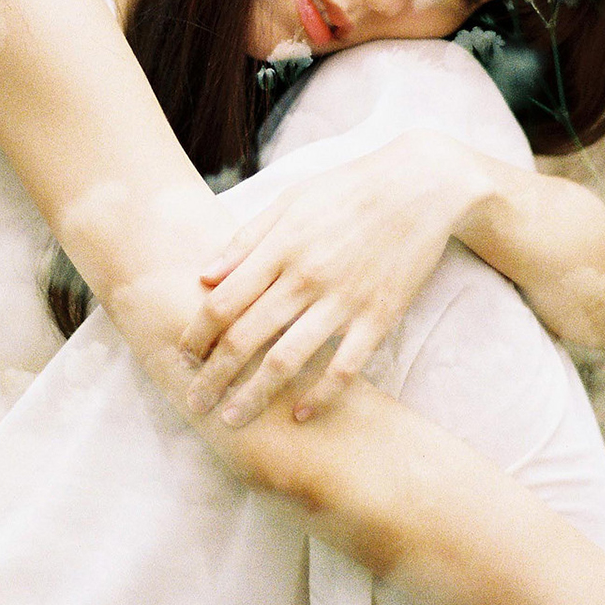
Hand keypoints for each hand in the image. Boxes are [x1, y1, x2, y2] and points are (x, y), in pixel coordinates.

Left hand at [179, 130, 482, 425]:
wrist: (420, 185)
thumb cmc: (348, 190)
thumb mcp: (290, 201)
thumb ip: (246, 240)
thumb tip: (204, 277)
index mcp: (280, 247)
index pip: (223, 302)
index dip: (197, 334)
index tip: (183, 356)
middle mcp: (306, 277)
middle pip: (245, 337)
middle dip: (213, 375)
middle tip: (194, 402)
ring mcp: (344, 300)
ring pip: (287, 359)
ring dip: (253, 394)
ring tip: (231, 419)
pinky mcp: (379, 317)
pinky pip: (345, 367)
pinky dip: (321, 394)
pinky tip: (300, 413)